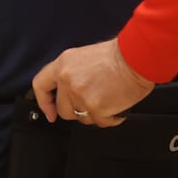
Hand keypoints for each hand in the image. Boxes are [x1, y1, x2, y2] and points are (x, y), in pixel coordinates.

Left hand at [31, 40, 153, 126]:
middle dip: (78, 110)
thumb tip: (68, 92)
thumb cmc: (118, 55)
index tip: (50, 113)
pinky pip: (100, 122)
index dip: (44, 102)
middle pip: (64, 110)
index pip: (40, 85)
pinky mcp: (95, 108)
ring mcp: (80, 95)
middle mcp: (68, 80)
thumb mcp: (85, 56)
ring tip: (108, 98)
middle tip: (94, 101)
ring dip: (96, 114)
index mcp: (63, 64)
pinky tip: (117, 104)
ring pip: (83, 118)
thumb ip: (72, 73)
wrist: (137, 57)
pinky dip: (110, 118)